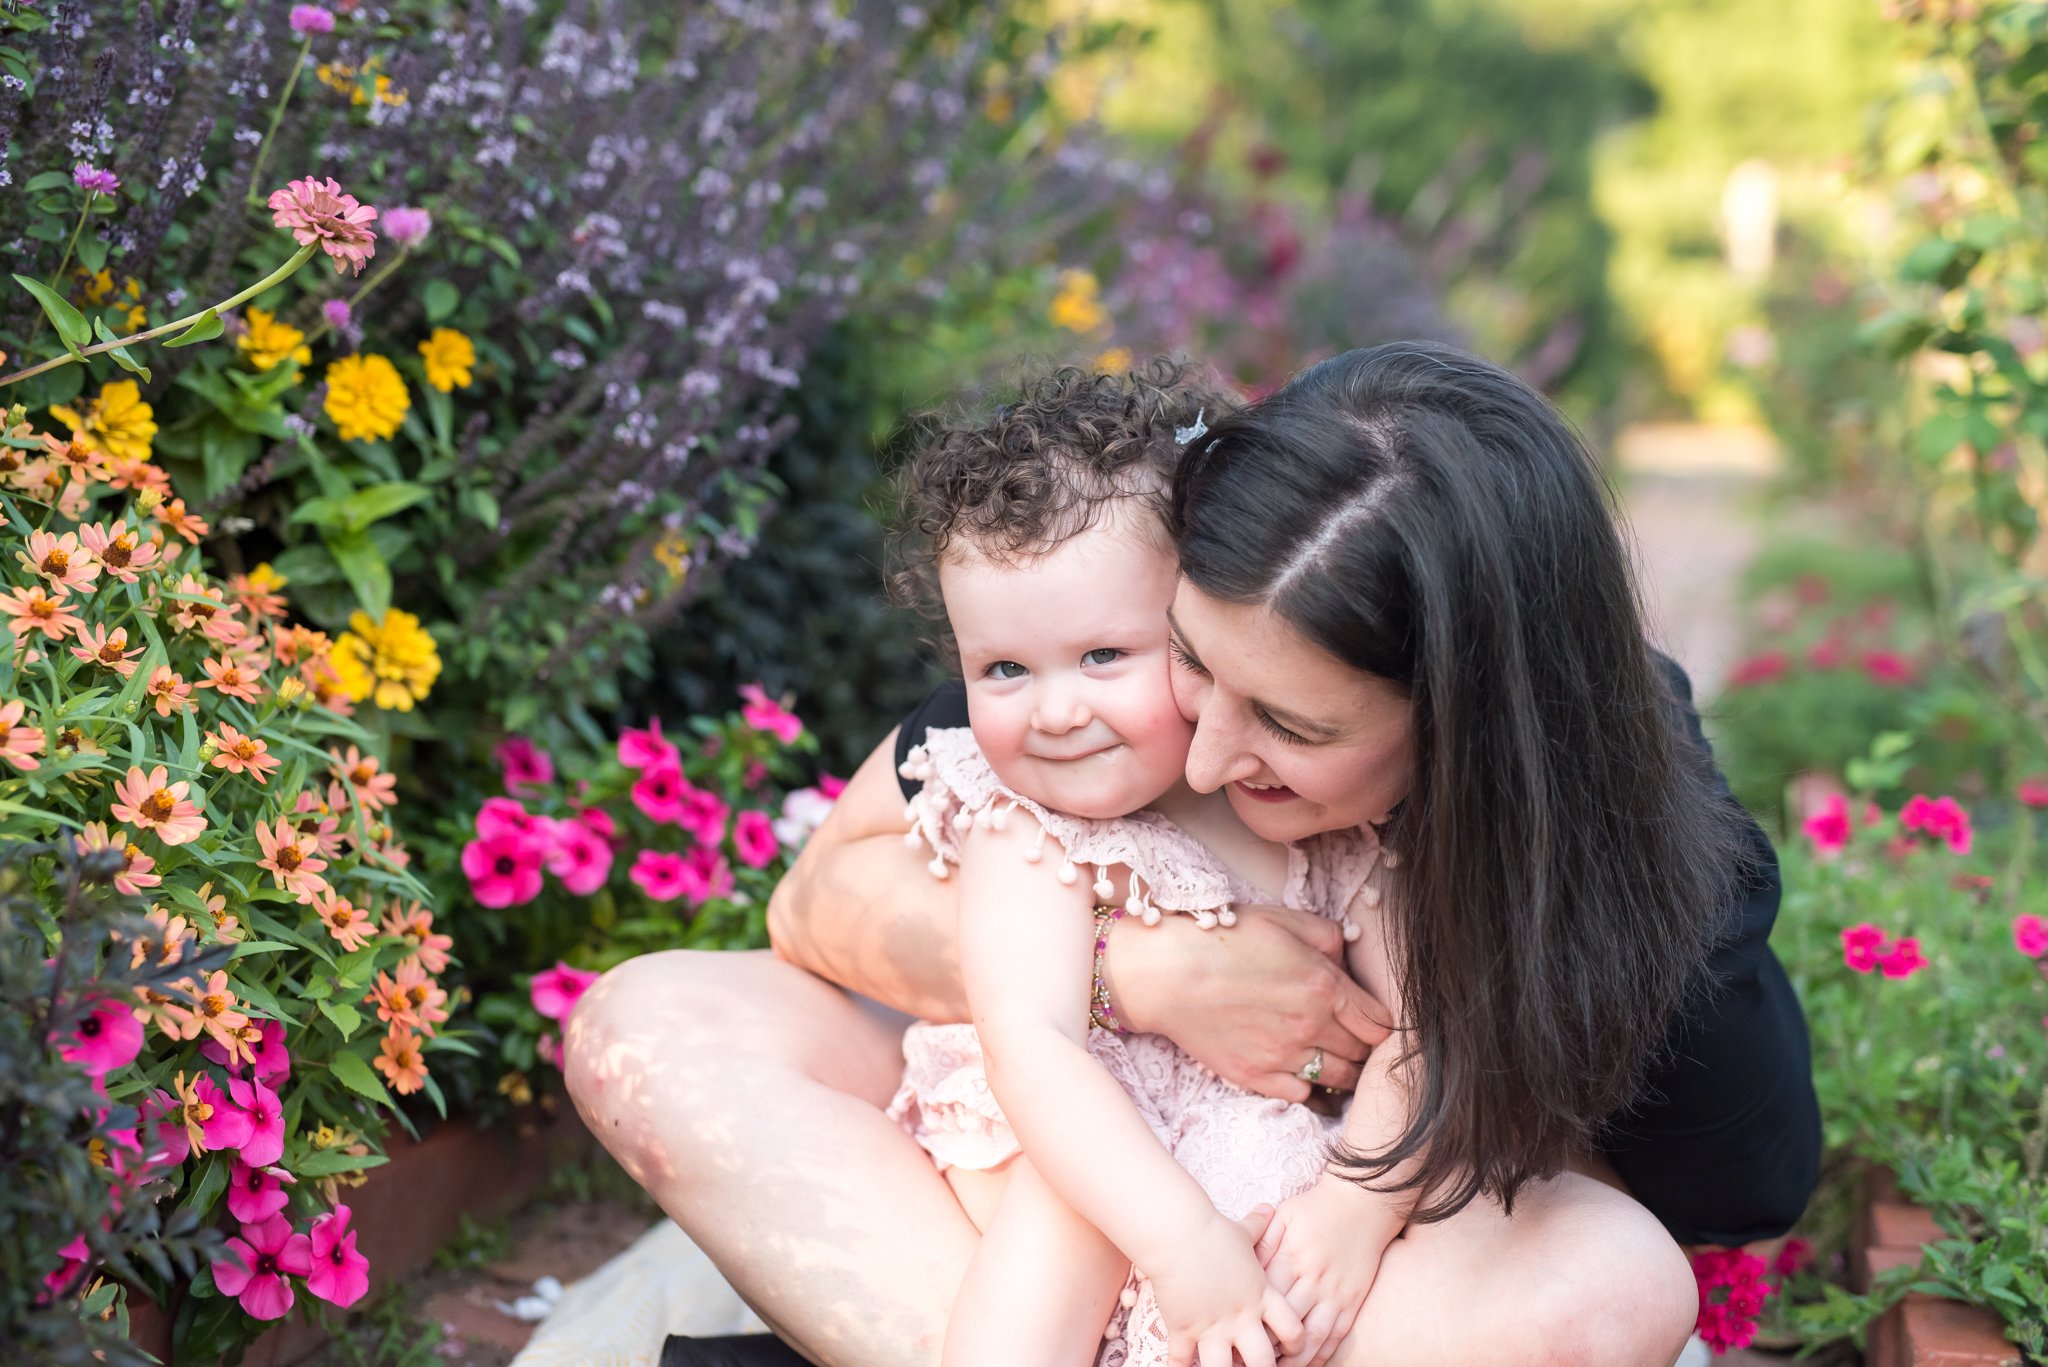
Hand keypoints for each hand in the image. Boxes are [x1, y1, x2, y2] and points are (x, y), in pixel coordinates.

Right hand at [1112, 903, 1392, 1100]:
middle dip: (1364, 1045)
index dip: (1382, 1022)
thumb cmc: (1221, 937)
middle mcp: (1310, 1026)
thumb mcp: (1281, 919)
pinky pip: (1302, 1094)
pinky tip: (1298, 1066)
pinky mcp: (1256, 1077)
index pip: (1380, 1022)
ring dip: (1342, 1068)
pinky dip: (1307, 1084)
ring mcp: (1283, 1056)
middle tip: (1352, 1035)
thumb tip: (1349, 957)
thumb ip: (1328, 936)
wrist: (1164, 972)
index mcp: (1324, 985)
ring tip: (1330, 1052)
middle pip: (1364, 1054)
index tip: (1372, 1018)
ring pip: (1339, 1079)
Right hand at [1148, 1210, 1305, 1366]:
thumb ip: (1259, 1226)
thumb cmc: (1212, 1230)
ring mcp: (1212, 1327)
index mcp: (1261, 1296)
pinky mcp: (1184, 1328)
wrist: (1178, 1232)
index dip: (1296, 1343)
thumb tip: (1267, 1208)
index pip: (1293, 1330)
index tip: (1291, 1348)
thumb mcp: (1243, 1230)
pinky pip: (1181, 1362)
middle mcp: (1240, 1318)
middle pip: (1263, 1362)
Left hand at [1254, 1178, 1401, 1366]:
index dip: (1249, 1320)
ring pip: (1313, 1337)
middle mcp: (1314, 1280)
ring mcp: (1336, 1294)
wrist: (1364, 1203)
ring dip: (1294, 1358)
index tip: (1232, 1333)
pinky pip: (1336, 1336)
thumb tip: (1242, 1265)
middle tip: (1248, 1359)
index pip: (1267, 1299)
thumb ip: (1263, 1240)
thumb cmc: (1317, 1208)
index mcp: (1293, 1258)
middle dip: (1266, 1344)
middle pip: (1287, 1323)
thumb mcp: (1285, 1216)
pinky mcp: (1353, 1301)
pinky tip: (1306, 1364)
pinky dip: (1321, 1355)